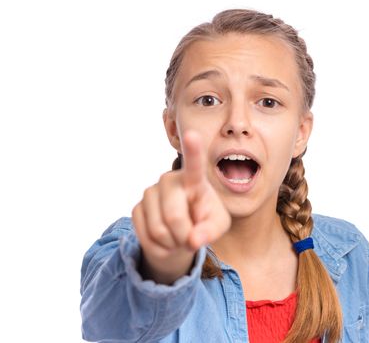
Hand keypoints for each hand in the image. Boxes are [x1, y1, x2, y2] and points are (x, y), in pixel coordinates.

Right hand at [131, 130, 230, 283]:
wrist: (183, 232)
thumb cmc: (205, 222)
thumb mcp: (217, 227)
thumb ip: (210, 232)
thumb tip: (193, 240)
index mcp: (194, 180)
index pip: (194, 164)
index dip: (193, 150)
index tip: (191, 134)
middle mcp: (169, 180)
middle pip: (174, 217)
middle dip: (184, 236)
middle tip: (191, 237)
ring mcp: (150, 193)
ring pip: (159, 230)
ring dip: (173, 243)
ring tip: (179, 236)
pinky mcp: (137, 208)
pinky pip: (146, 237)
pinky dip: (160, 247)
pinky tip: (166, 239)